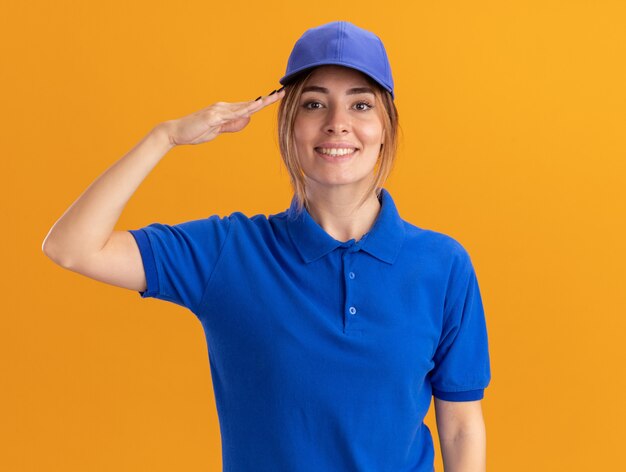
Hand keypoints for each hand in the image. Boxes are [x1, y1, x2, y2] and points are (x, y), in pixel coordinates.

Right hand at [162, 88, 285, 146]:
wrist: (176, 132)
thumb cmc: (195, 131)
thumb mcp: (218, 130)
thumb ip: (232, 125)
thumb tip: (247, 119)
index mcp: (225, 111)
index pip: (248, 106)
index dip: (263, 102)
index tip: (276, 97)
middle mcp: (223, 107)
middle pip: (250, 103)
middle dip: (267, 99)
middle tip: (282, 92)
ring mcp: (218, 111)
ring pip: (243, 106)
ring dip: (259, 103)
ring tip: (274, 97)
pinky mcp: (213, 117)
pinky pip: (232, 114)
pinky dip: (244, 110)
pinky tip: (254, 108)